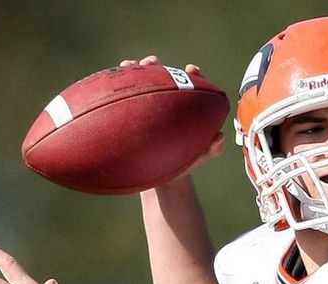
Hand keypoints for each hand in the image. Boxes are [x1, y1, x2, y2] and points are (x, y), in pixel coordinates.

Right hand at [120, 55, 224, 181]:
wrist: (162, 175)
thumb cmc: (184, 163)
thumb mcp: (199, 157)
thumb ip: (212, 149)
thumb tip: (219, 137)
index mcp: (185, 107)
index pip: (191, 84)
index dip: (193, 75)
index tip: (191, 70)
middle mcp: (166, 102)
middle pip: (161, 77)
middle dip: (156, 66)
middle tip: (151, 63)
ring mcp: (147, 106)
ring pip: (140, 84)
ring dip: (134, 71)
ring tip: (127, 66)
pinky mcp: (131, 113)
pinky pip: (124, 99)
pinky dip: (118, 90)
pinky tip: (108, 87)